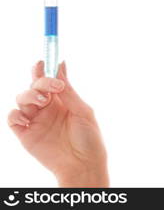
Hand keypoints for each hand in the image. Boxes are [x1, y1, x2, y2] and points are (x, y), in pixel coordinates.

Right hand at [7, 60, 108, 186]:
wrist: (83, 164)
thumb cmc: (89, 138)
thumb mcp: (82, 111)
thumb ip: (68, 91)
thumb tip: (61, 65)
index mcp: (63, 100)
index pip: (50, 80)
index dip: (45, 69)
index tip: (44, 60)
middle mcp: (48, 108)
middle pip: (34, 85)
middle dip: (40, 80)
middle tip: (52, 86)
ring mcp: (36, 120)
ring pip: (22, 98)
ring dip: (29, 95)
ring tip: (43, 102)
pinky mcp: (26, 134)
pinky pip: (13, 118)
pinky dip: (16, 115)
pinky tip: (27, 118)